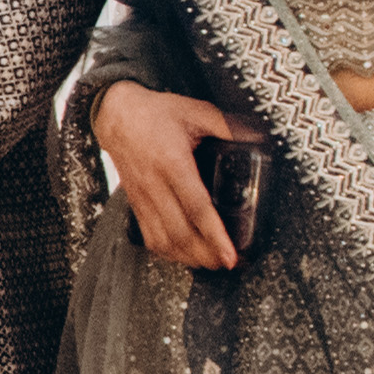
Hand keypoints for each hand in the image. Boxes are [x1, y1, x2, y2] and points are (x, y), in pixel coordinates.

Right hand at [93, 81, 253, 274]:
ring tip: (210, 263)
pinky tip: (184, 254)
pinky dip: (167, 252)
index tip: (230, 254)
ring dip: (187, 258)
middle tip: (229, 263)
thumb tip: (258, 137)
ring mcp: (143, 197)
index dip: (215, 235)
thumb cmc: (155, 113)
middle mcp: (155, 185)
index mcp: (172, 163)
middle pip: (180, 233)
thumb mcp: (196, 110)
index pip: (196, 207)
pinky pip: (149, 236)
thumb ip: (227, 126)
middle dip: (205, 255)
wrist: (116, 114)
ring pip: (163, 240)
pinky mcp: (135, 203)